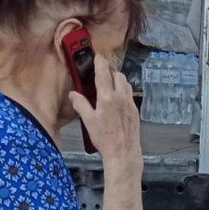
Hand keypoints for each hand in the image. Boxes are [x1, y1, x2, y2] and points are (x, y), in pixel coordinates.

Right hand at [70, 56, 141, 170]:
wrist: (123, 152)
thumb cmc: (105, 138)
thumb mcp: (88, 121)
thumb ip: (81, 104)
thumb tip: (73, 94)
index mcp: (107, 98)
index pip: (104, 73)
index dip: (101, 62)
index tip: (98, 56)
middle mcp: (121, 97)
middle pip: (118, 75)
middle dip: (110, 70)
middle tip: (102, 71)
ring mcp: (130, 103)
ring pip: (126, 83)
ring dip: (118, 79)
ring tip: (109, 83)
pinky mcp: (135, 110)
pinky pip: (130, 94)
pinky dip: (123, 90)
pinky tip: (117, 97)